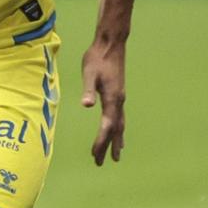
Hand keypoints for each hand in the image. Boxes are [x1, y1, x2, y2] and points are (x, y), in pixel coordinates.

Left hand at [81, 39, 126, 164]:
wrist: (111, 44)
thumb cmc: (97, 58)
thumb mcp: (89, 73)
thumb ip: (88, 89)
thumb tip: (86, 104)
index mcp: (112, 99)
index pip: (107, 126)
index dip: (101, 142)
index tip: (95, 155)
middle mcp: (119, 101)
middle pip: (115, 130)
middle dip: (108, 147)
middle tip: (101, 163)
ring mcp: (120, 98)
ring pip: (120, 125)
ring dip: (117, 140)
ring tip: (117, 155)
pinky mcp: (118, 94)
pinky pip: (120, 117)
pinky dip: (118, 129)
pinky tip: (117, 131)